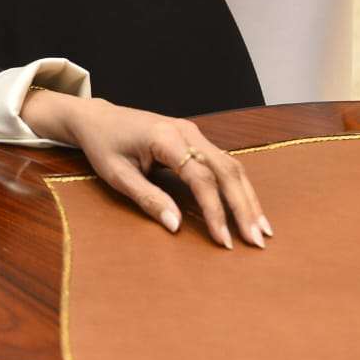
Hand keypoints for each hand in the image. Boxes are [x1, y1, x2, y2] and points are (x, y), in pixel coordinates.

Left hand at [21, 91, 272, 249]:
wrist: (98, 118)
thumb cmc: (104, 146)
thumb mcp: (117, 176)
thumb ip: (148, 199)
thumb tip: (176, 227)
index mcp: (164, 137)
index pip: (200, 177)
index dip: (215, 210)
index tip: (223, 240)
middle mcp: (186, 130)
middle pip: (226, 169)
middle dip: (244, 206)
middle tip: (256, 241)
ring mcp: (193, 132)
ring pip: (231, 165)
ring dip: (248, 198)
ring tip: (261, 230)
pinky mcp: (195, 138)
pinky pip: (223, 163)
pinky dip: (238, 187)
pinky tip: (248, 209)